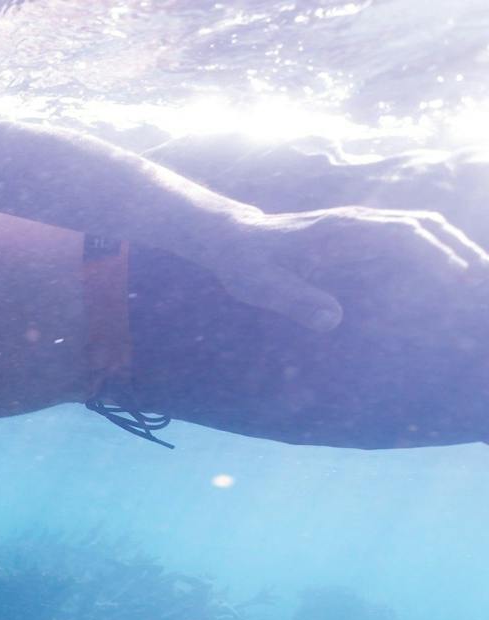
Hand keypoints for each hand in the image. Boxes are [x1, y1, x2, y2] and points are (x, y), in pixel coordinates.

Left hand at [205, 206, 488, 331]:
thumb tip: (334, 321)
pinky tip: (446, 274)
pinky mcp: (361, 233)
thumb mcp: (260, 286)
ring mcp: (363, 223)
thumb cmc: (245, 264)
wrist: (233, 238)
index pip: (405, 234)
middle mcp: (359, 220)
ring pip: (422, 226)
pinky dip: (435, 249)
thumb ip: (294, 301)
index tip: (460, 277)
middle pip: (425, 225)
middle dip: (459, 250)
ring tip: (476, 279)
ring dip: (453, 248)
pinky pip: (408, 235)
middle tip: (483, 282)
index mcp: (342, 229)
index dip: (436, 255)